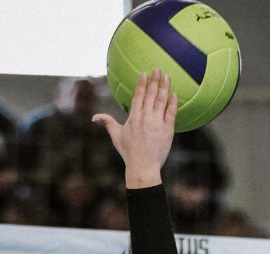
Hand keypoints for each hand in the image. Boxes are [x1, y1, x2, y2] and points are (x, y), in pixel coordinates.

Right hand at [92, 69, 176, 187]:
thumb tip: (94, 117)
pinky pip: (171, 113)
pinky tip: (175, 94)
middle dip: (154, 80)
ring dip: (165, 88)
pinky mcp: (167, 130)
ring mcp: (157, 123)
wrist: (143, 167)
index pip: (138, 96)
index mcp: (133, 117)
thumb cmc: (129, 153)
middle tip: (158, 69)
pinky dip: (173, 103)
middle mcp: (145, 118)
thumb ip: (107, 123)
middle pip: (150, 95)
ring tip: (168, 77)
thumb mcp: (116, 136)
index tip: (144, 74)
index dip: (142, 84)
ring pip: (161, 101)